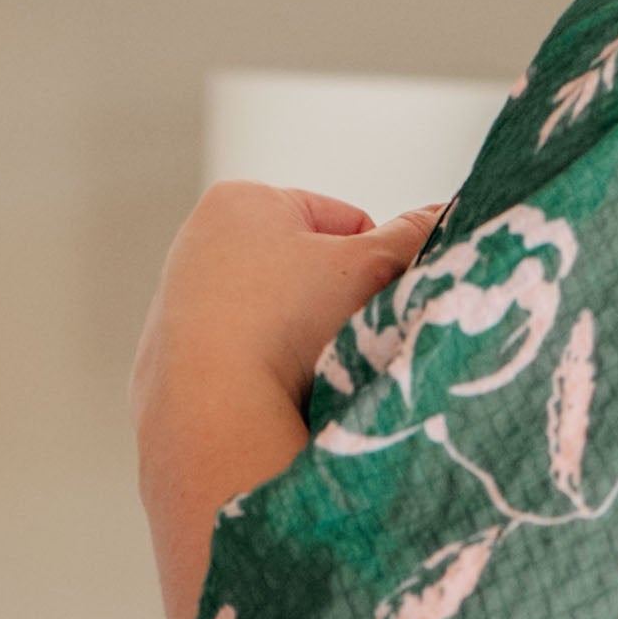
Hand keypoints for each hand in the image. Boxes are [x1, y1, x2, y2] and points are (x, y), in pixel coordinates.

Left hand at [131, 184, 449, 618]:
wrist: (207, 416)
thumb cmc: (286, 326)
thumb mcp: (370, 270)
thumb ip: (415, 237)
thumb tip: (454, 213)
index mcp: (241, 202)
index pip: (343, 221)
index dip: (376, 263)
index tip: (382, 302)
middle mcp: (196, 246)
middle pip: (302, 274)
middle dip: (334, 305)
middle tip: (354, 343)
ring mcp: (172, 311)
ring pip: (270, 325)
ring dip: (300, 346)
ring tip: (315, 380)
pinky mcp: (163, 374)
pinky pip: (238, 371)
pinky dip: (262, 383)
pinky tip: (275, 406)